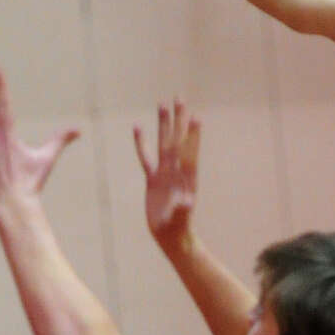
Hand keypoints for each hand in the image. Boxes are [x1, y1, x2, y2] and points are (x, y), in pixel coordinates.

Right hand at [133, 99, 199, 254]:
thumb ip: (182, 211)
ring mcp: (165, 173)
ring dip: (163, 124)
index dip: (192, 136)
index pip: (189, 153)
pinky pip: (146, 157)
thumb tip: (187, 203)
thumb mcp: (179, 221)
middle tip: (180, 97)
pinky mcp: (153, 179)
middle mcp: (177, 171)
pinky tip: (138, 127)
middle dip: (179, 119)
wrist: (170, 236)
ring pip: (163, 143)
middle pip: (177, 139)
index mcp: (186, 179)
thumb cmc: (177, 230)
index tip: (196, 117)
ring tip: (163, 104)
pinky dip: (141, 143)